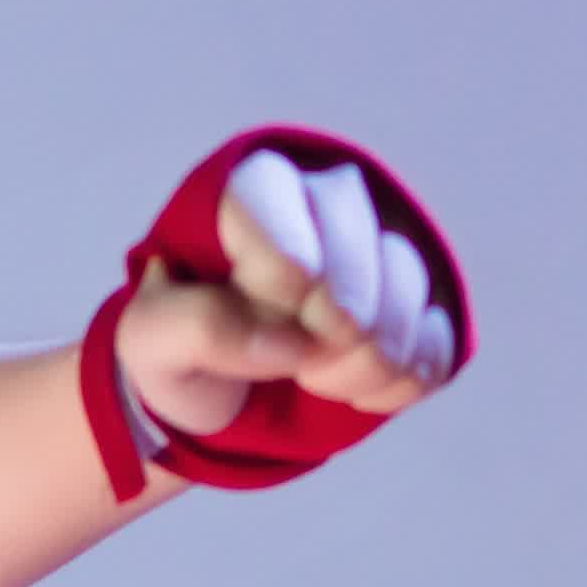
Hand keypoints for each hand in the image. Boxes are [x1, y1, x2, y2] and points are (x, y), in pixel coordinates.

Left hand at [112, 146, 461, 451]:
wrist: (217, 396)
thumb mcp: (148, 340)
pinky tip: (359, 390)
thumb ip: (198, 326)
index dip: (277, 290)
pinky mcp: (418, 307)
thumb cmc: (176, 351)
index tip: (256, 319)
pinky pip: (438, 340)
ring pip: (406, 297)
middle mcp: (327, 201)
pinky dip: (400, 380)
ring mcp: (380, 253)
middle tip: (292, 365)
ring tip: (318, 383)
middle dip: (326, 336)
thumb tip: (288, 340)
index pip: (288, 231)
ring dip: (365, 363)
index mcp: (255, 190)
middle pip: (359, 264)